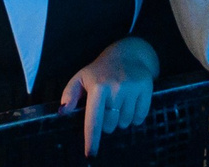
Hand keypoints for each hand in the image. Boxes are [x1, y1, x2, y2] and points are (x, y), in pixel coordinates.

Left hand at [58, 36, 156, 155]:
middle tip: (108, 108)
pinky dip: (135, 117)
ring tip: (119, 104)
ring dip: (121, 119)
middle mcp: (116, 87)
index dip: (92, 139)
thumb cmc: (100, 70)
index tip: (91, 154)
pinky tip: (131, 103)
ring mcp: (132, 88)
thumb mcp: (81, 77)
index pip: (94, 119)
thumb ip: (70, 94)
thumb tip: (62, 112)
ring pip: (125, 122)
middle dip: (108, 123)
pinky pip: (140, 117)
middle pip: (110, 125)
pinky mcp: (146, 88)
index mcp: (98, 87)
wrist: (128, 53)